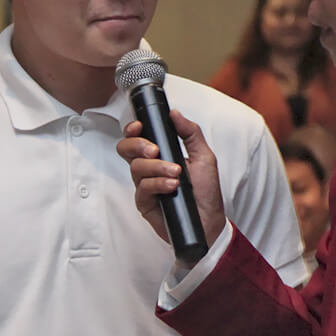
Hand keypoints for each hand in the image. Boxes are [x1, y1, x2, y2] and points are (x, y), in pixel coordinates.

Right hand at [116, 109, 226, 248]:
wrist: (209, 221)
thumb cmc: (206, 192)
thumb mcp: (204, 157)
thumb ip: (190, 133)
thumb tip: (175, 114)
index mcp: (160, 154)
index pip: (136, 137)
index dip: (132, 129)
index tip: (140, 126)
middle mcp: (149, 168)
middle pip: (126, 149)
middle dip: (138, 145)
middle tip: (155, 150)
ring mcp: (145, 186)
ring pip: (136, 168)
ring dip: (157, 167)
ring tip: (176, 174)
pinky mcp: (145, 203)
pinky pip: (143, 188)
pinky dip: (158, 184)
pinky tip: (172, 186)